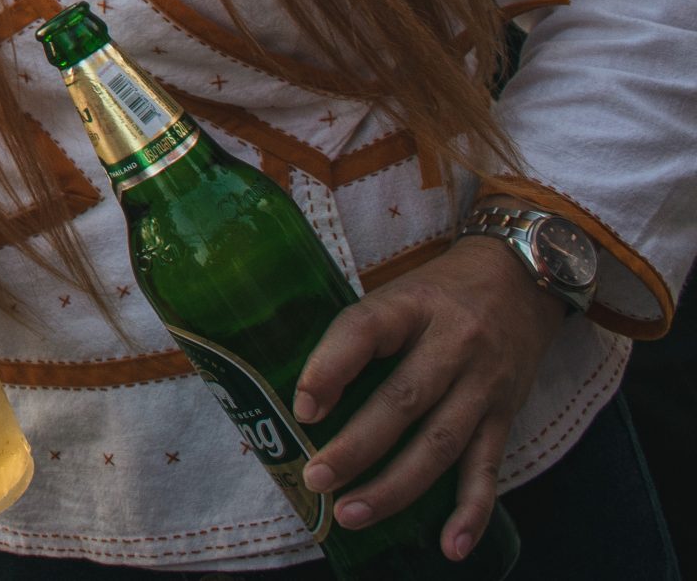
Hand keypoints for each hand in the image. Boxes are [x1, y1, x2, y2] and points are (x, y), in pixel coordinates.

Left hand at [291, 235, 566, 562]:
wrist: (522, 277)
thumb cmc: (438, 293)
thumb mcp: (396, 294)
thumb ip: (356, 336)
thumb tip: (302, 396)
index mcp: (411, 305)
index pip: (364, 330)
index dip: (331, 368)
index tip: (303, 408)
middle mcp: (453, 344)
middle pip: (402, 401)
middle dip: (356, 447)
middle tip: (316, 478)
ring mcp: (483, 383)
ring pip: (440, 444)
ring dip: (395, 487)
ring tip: (351, 513)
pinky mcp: (506, 415)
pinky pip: (488, 469)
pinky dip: (470, 511)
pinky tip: (449, 546)